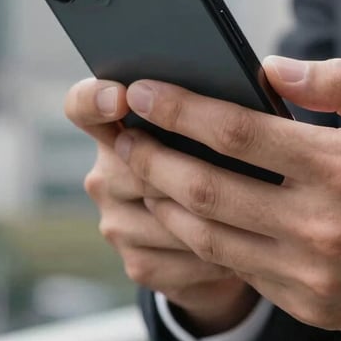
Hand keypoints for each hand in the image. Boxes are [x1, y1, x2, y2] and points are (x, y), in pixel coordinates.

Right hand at [64, 79, 258, 334]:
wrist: (228, 231)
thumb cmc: (227, 158)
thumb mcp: (220, 124)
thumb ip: (220, 100)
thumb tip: (256, 76)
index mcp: (118, 128)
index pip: (83, 106)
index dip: (94, 99)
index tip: (121, 97)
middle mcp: (105, 176)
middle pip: (139, 166)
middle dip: (190, 165)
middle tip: (241, 163)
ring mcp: (117, 224)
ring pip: (166, 216)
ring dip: (212, 212)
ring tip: (258, 203)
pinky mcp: (139, 264)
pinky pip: (182, 257)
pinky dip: (221, 249)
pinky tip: (251, 240)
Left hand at [114, 57, 340, 340]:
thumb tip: (271, 67)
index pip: (237, 132)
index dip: (180, 109)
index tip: (142, 91)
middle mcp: (319, 222)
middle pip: (206, 189)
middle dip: (152, 157)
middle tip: (121, 134)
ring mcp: (310, 270)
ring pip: (209, 236)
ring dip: (164, 202)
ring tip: (139, 172)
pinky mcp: (309, 302)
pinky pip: (238, 268)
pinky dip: (200, 240)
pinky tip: (184, 214)